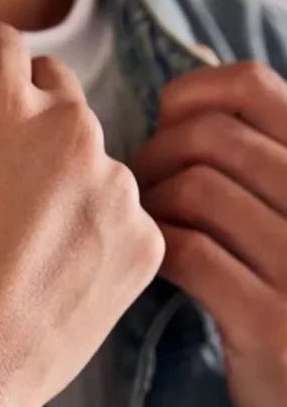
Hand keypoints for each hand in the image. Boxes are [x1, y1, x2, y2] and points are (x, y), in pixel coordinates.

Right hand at [0, 25, 162, 406]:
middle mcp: (69, 127)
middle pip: (53, 95)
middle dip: (21, 127)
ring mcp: (115, 187)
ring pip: (90, 159)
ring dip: (60, 182)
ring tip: (16, 247)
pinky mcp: (142, 244)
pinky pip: (119, 216)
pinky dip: (90, 234)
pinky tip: (48, 273)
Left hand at [133, 61, 286, 406]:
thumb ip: (253, 165)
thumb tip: (179, 103)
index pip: (253, 88)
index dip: (188, 97)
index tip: (162, 130)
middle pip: (211, 136)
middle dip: (153, 155)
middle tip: (137, 190)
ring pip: (196, 189)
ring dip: (149, 203)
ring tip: (143, 228)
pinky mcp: (269, 318)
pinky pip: (190, 251)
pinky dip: (156, 246)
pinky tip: (153, 261)